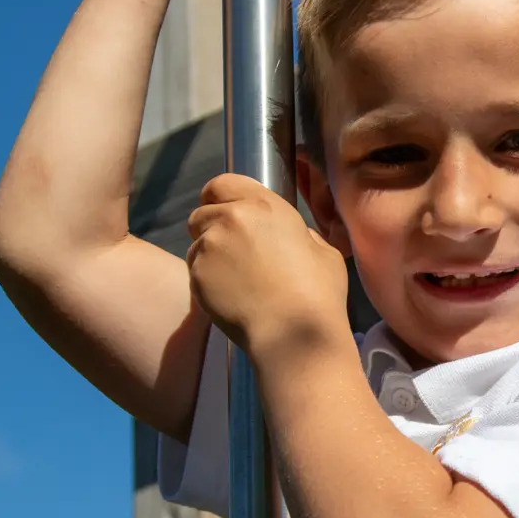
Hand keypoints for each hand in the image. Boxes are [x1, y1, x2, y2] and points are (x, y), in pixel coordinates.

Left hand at [186, 174, 348, 355]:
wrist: (292, 333)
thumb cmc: (318, 292)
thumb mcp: (323, 252)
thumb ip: (300, 235)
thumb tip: (293, 239)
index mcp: (265, 206)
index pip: (222, 183)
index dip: (220, 198)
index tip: (226, 212)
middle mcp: (230, 218)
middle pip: (201, 213)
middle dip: (211, 227)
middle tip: (231, 252)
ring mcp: (209, 247)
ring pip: (196, 244)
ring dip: (209, 255)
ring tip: (234, 279)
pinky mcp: (196, 275)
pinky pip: (195, 270)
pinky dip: (207, 279)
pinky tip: (230, 295)